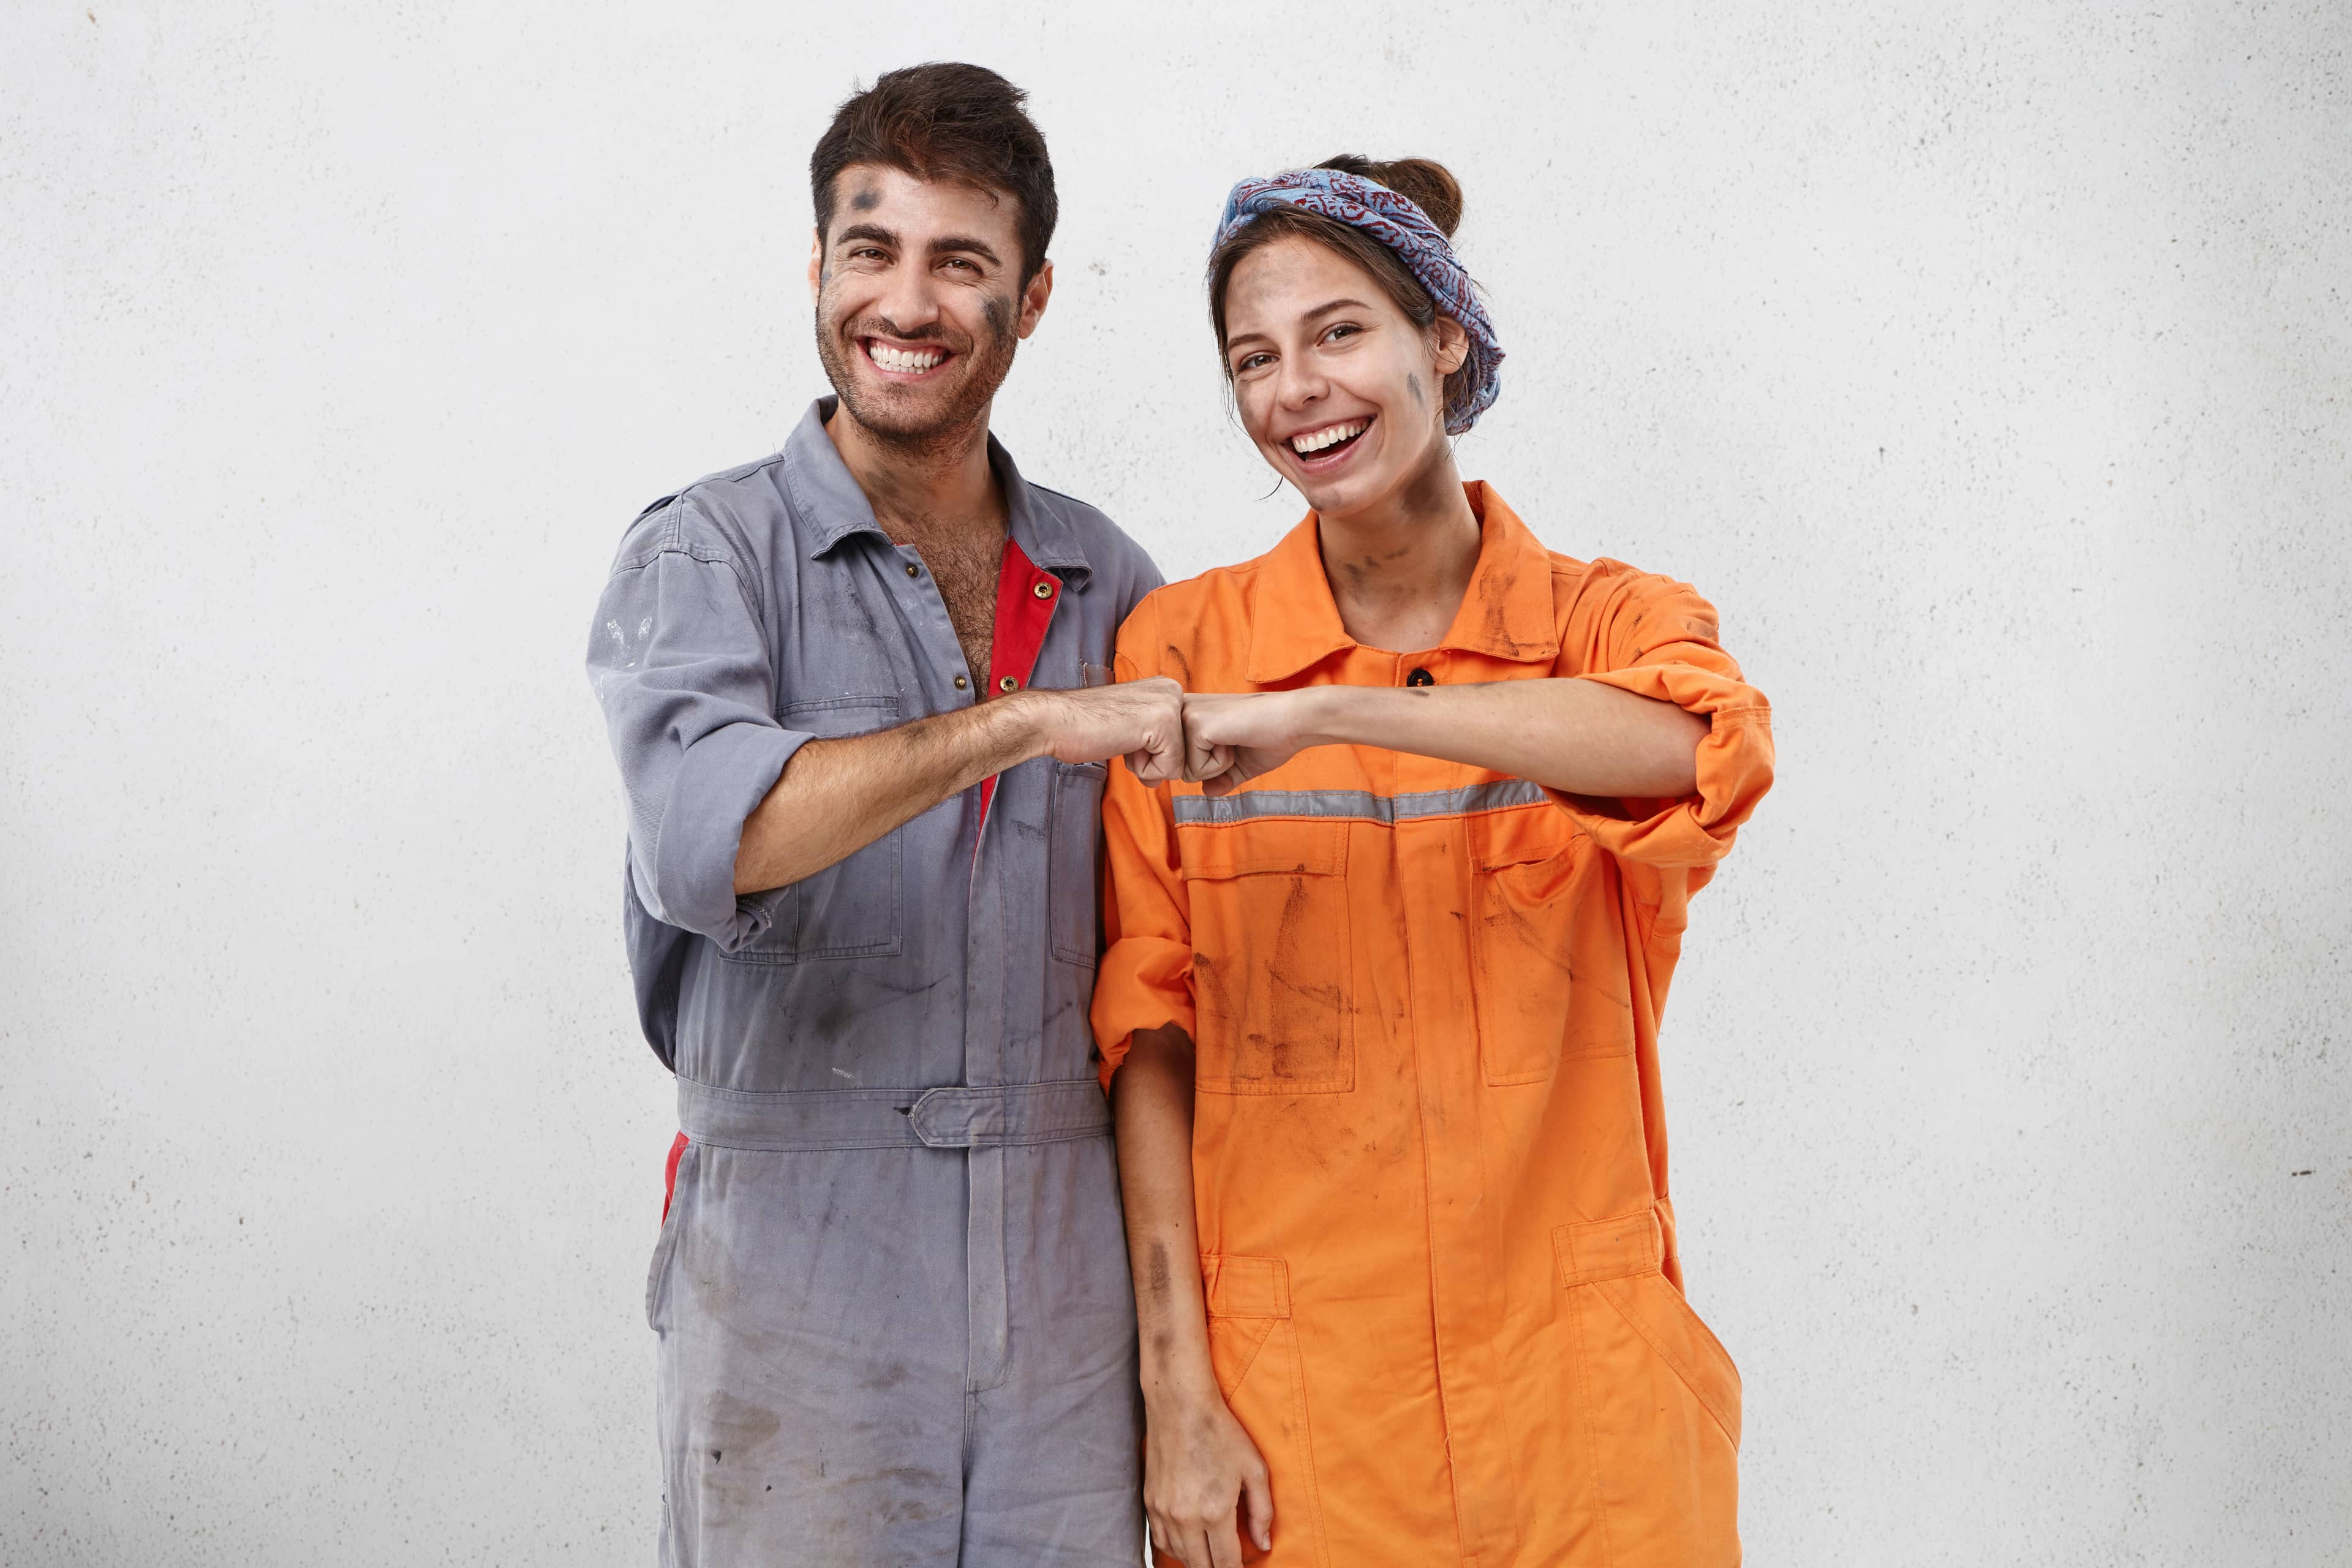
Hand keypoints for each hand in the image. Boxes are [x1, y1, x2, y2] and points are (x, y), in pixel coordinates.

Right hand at [1020, 677, 1187, 779]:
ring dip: (1146, 765)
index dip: (1151, 752)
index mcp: (1166, 689)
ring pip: (1179, 764)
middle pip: (1184, 753)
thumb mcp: (1132, 724)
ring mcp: (1170, 704)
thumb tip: (1175, 769)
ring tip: (1121, 740)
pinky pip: (1170, 770)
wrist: (1054, 721)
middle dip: (1152, 759)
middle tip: (1121, 739)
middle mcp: (1173, 690)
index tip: (1124, 734)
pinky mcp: (1163, 723)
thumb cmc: (1085, 726)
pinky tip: (1122, 744)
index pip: (1180, 742)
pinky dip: (1144, 770)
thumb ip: (1156, 739)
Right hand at [1144, 1387, 1273, 1566]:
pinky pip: (1160, 1541)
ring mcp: (1163, 1511)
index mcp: (1214, 1512)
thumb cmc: (1220, 1432)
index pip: (1226, 1563)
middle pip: (1201, 1566)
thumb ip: (1262, 1512)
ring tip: (1212, 1553)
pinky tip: (1189, 1543)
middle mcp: (1185, 1517)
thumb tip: (1263, 1544)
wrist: (1180, 1404)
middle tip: (1230, 1562)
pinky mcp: (1150, 1501)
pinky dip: (1176, 1549)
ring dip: (1197, 1560)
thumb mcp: (1255, 1469)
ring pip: (1179, 1556)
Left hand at [1177, 690, 1323, 796]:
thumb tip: (1206, 791)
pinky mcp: (1195, 725)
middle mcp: (1182, 711)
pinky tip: (1235, 740)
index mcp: (1190, 714)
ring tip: (1235, 739)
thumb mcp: (1240, 762)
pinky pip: (1196, 771)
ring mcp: (1186, 716)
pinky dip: (1221, 765)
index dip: (1210, 765)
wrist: (1294, 721)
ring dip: (1217, 767)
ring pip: (1185, 772)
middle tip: (1236, 742)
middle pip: (1178, 768)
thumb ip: (1220, 778)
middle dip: (1211, 769)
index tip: (1235, 743)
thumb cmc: (1271, 737)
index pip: (1182, 761)